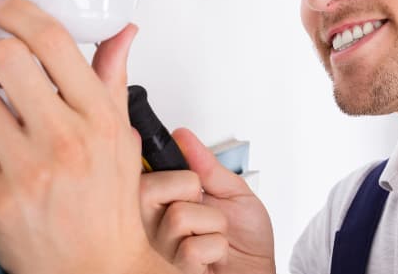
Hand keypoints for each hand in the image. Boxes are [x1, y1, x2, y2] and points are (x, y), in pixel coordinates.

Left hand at [0, 0, 175, 273]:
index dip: (19, 13)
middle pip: (6, 58)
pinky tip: (9, 164)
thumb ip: (113, 80)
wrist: (97, 267)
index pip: (53, 42)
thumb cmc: (110, 204)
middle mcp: (67, 138)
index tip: (2, 8)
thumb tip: (121, 34)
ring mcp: (31, 168)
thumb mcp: (122, 137)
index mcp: (100, 117)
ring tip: (3, 120)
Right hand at [140, 129, 275, 273]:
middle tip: (204, 204)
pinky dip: (215, 247)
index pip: (142, 171)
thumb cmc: (245, 238)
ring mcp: (161, 247)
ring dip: (213, 224)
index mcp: (166, 199)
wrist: (256, 273)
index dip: (167, 170)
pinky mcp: (174, 269)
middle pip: (149, 188)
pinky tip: (212, 256)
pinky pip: (191, 247)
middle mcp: (155, 222)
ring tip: (214, 234)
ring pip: (178, 217)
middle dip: (190, 189)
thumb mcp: (232, 192)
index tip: (190, 180)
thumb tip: (183, 137)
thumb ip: (207, 166)